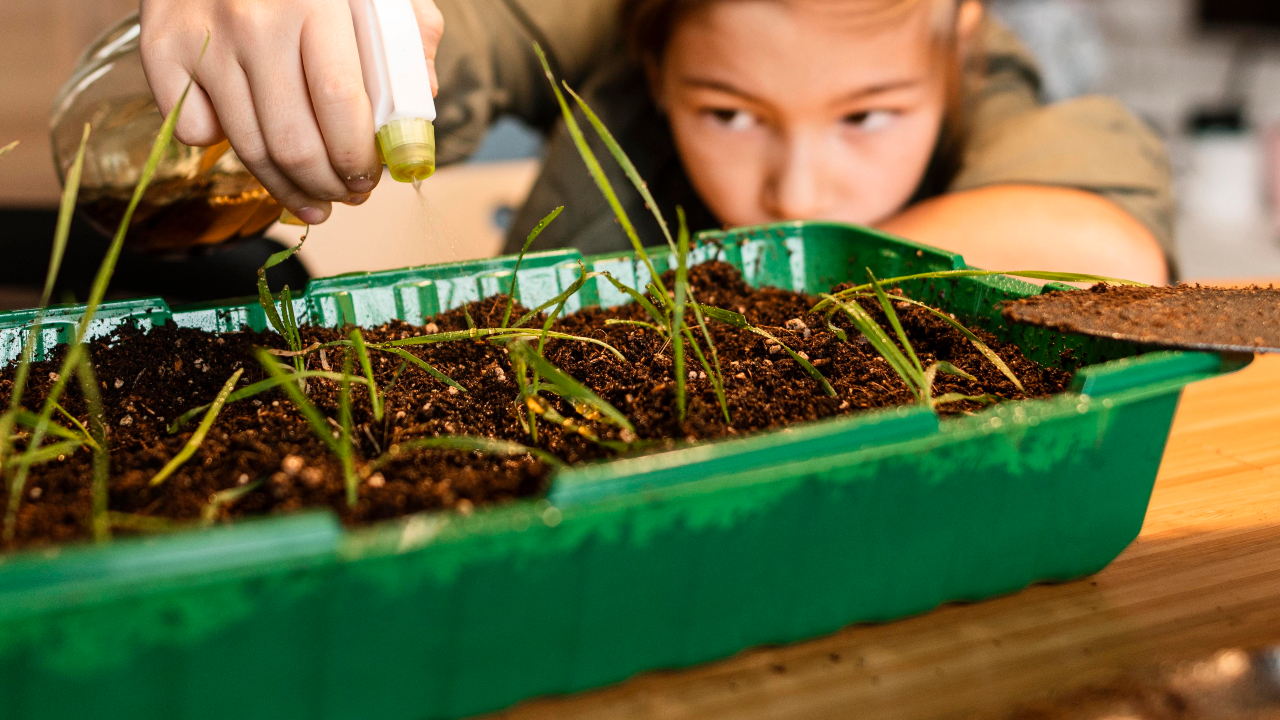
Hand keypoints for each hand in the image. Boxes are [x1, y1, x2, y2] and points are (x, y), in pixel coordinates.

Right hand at [139, 0, 444, 223]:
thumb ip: (408, 36)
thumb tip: (421, 103)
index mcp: (314, 2)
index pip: (341, 106)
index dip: (358, 158)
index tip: (372, 178)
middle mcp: (252, 22)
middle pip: (293, 141)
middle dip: (328, 186)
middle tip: (347, 195)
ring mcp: (202, 38)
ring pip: (247, 147)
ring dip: (286, 188)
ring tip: (313, 199)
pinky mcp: (160, 48)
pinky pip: (193, 129)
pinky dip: (223, 149)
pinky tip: (254, 148)